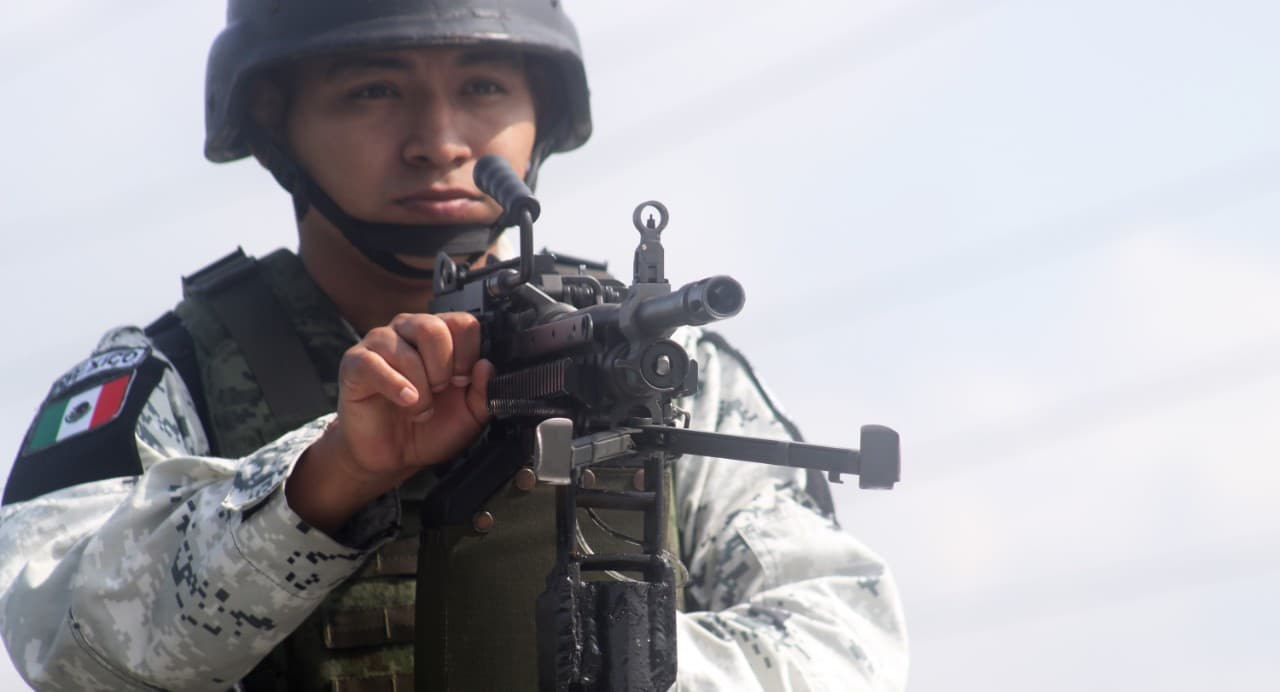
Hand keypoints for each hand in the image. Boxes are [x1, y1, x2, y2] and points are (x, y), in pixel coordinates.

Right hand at [288, 312, 493, 532]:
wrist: (394, 456)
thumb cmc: (430, 428)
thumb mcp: (470, 416)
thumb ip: (484, 392)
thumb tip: (487, 366)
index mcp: (440, 337)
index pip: (461, 321)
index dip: (468, 352)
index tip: (463, 380)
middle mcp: (409, 332)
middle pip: (432, 327)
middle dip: (443, 366)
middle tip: (441, 391)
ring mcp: (380, 345)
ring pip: (405, 349)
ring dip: (420, 385)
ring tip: (420, 407)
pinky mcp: (356, 364)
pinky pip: (373, 363)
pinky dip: (395, 385)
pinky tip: (406, 401)